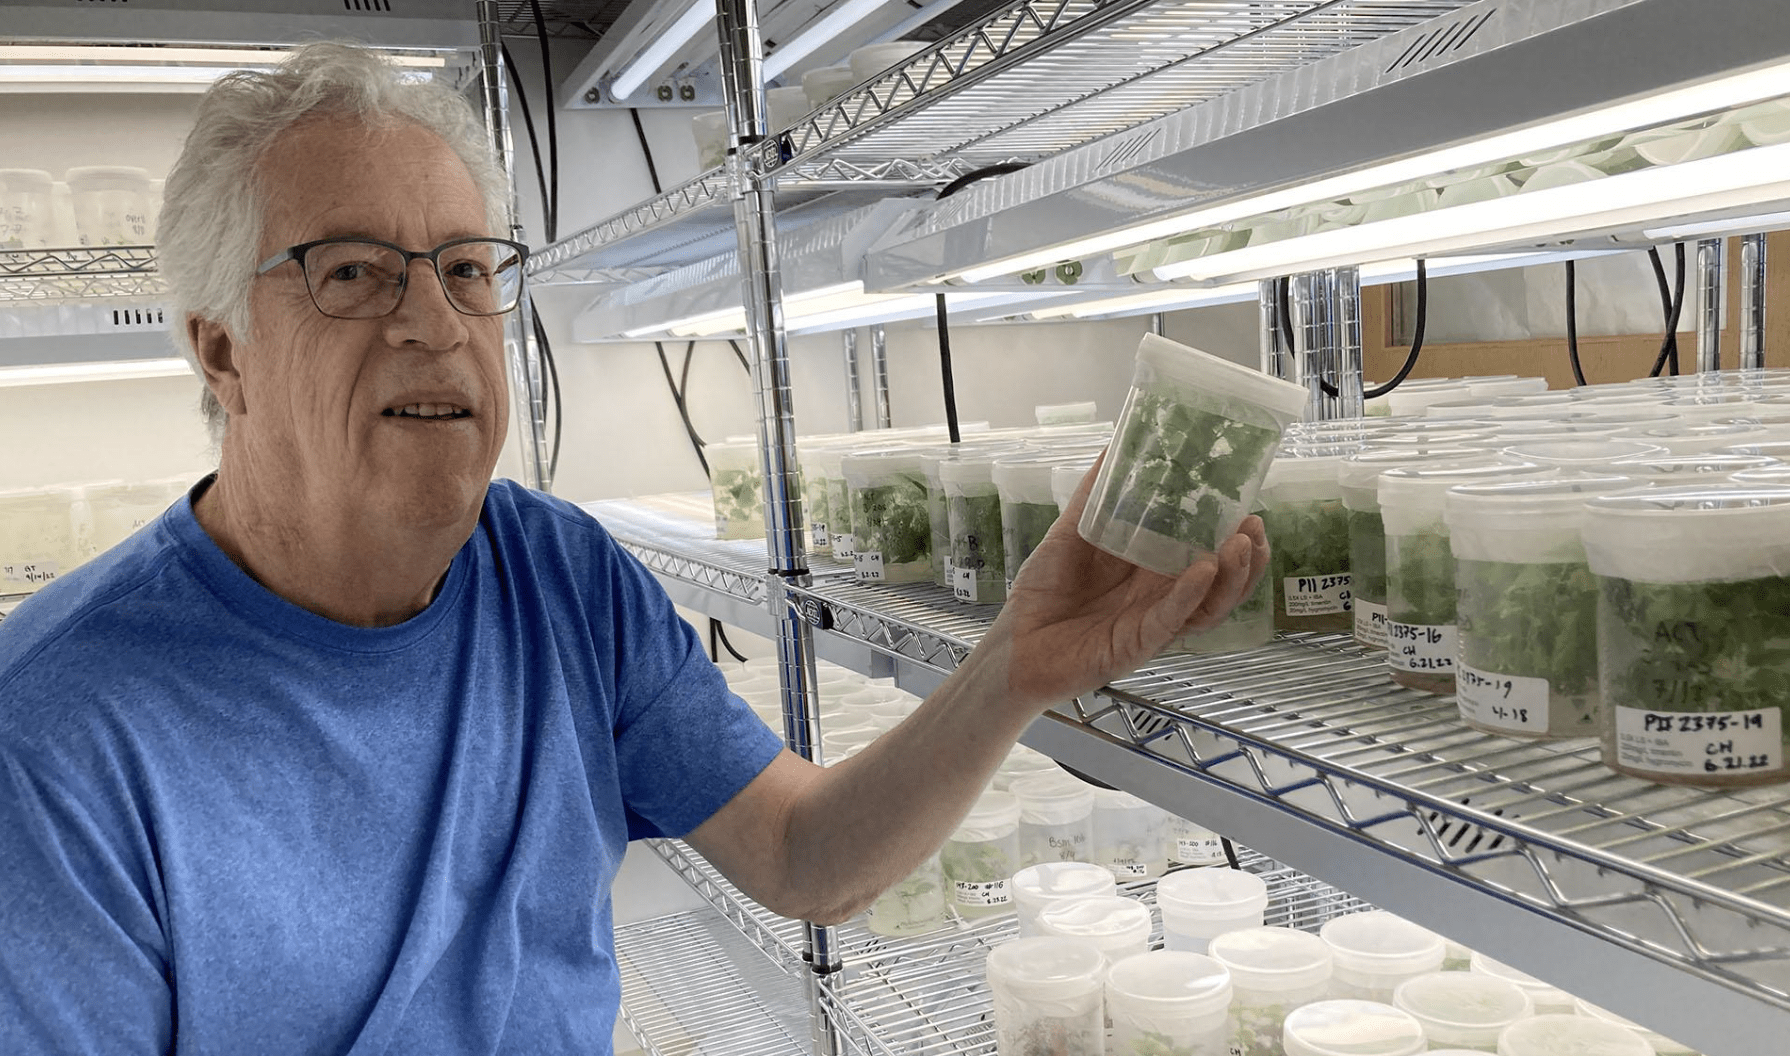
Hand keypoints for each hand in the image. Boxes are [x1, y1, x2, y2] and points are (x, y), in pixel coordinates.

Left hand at [979, 454, 1269, 711]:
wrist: (1015, 644)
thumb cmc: (1043, 592)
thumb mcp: (1070, 534)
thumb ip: (1093, 497)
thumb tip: (1111, 448)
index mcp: (1151, 570)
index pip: (1204, 549)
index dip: (1228, 530)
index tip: (1245, 500)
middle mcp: (1161, 597)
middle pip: (1220, 580)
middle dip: (1246, 555)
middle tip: (1255, 524)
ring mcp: (1154, 622)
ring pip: (1209, 604)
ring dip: (1231, 576)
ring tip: (1242, 544)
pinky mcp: (1138, 643)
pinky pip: (1171, 620)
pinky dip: (1189, 595)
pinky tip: (1204, 570)